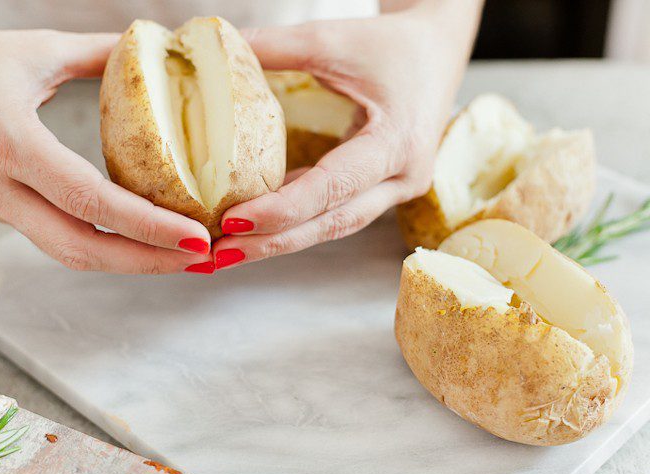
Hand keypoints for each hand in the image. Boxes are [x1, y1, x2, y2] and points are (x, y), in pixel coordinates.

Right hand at [0, 6, 212, 273]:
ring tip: (181, 258)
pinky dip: (104, 248)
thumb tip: (159, 50)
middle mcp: (1, 188)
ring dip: (129, 262)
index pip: (89, 200)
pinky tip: (141, 242)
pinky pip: (58, 240)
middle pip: (81, 248)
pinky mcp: (2, 211)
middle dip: (147, 261)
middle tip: (201, 259)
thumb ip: (101, 55)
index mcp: (10, 143)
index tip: (195, 235)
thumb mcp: (37, 50)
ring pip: (69, 254)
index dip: (146, 225)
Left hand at [211, 1, 480, 269]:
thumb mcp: (333, 39)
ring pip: (332, 226)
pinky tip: (256, 227)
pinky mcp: (382, 190)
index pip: (333, 188)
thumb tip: (215, 49)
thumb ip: (275, 47)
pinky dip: (295, 221)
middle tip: (220, 255)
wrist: (436, 52)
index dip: (281, 209)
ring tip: (228, 251)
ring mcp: (395, 190)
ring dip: (279, 240)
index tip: (233, 221)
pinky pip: (334, 212)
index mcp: (398, 143)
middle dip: (272, 242)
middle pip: (332, 223)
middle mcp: (402, 178)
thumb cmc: (391, 45)